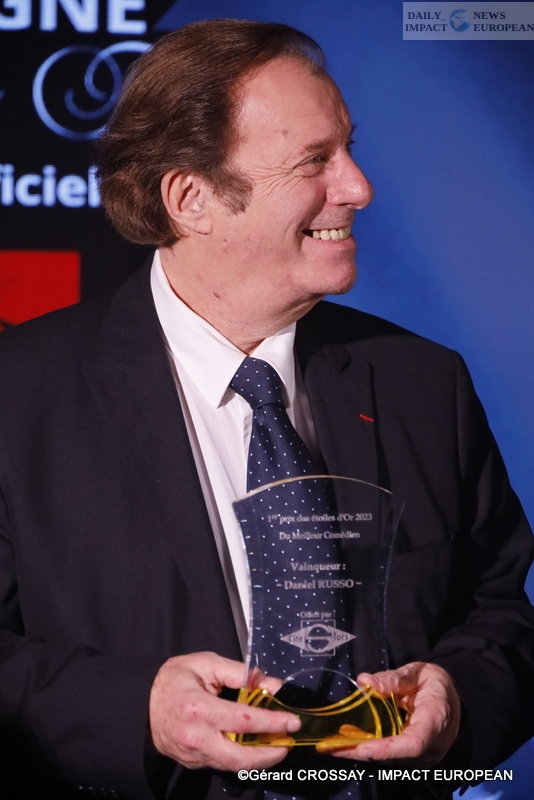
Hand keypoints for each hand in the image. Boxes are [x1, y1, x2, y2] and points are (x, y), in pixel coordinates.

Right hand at [149, 652, 299, 770]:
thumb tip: (271, 684)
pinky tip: (255, 747)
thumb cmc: (173, 679)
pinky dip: (243, 758)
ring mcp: (194, 755)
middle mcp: (197, 737)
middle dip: (270, 754)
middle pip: (240, 757)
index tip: (291, 721)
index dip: (271, 723)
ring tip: (277, 745)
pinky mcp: (194, 763)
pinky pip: (223, 763)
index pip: (243, 721)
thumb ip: (239, 673)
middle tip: (288, 743)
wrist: (140, 705)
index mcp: (199, 709)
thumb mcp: (205, 664)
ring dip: (260, 759)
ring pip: (234, 766)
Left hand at [325, 662, 460, 763]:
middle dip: (362, 752)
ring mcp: (423, 755)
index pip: (413, 743)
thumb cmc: (436, 684)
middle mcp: (431, 746)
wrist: (454, 700)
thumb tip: (365, 680)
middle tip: (330, 747)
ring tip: (330, 746)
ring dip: (360, 753)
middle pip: (395, 756)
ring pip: (390, 759)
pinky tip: (345, 744)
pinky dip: (368, 750)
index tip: (361, 747)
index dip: (386, 749)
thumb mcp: (418, 672)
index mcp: (435, 720)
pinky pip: (390, 756)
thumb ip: (394, 678)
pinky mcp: (414, 757)